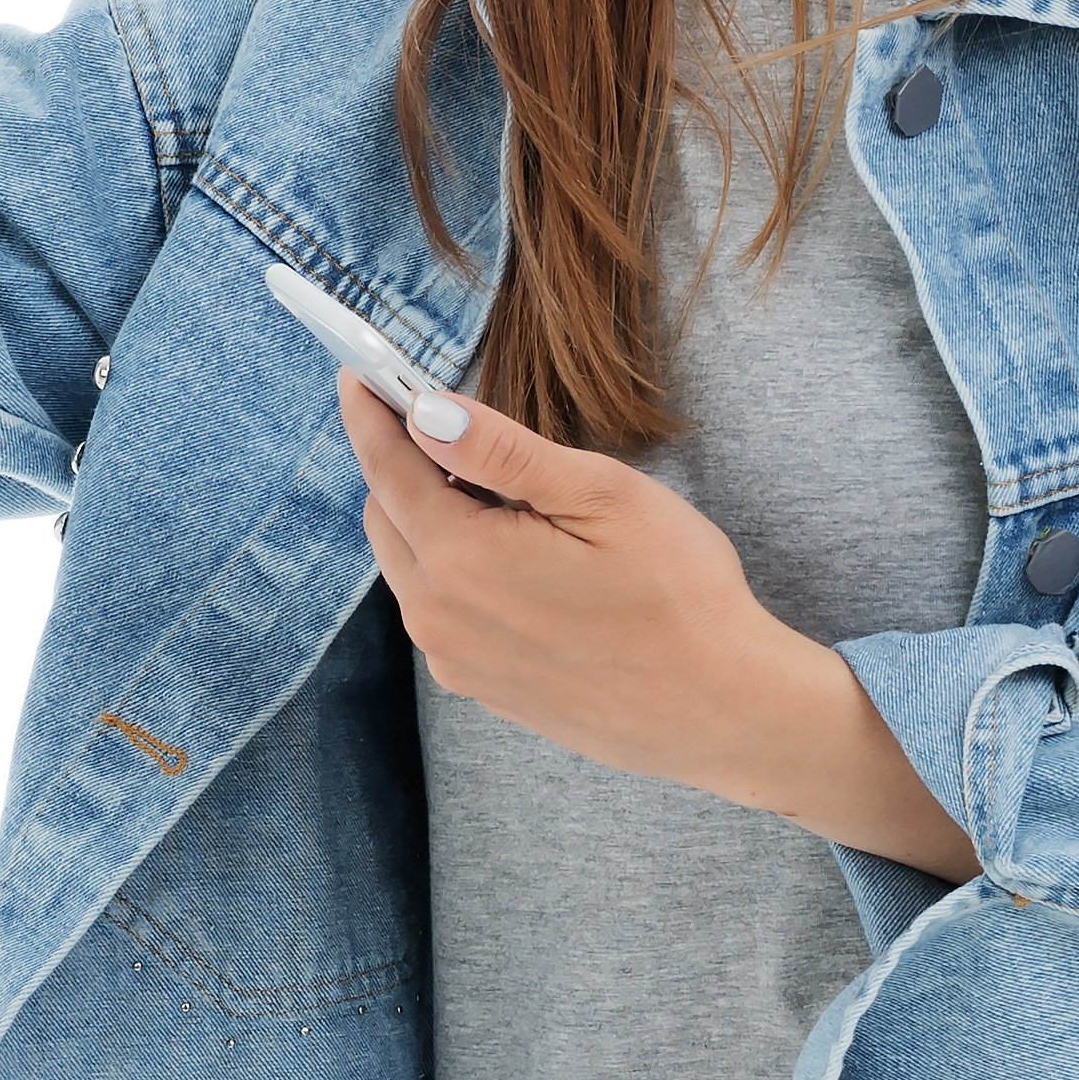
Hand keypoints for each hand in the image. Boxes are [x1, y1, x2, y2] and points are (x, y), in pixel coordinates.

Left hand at [339, 378, 979, 872]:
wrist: (721, 710)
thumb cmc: (680, 595)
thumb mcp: (602, 497)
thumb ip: (502, 452)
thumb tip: (426, 411)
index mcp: (462, 558)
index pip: (386, 466)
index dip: (369, 410)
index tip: (356, 369)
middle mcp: (438, 616)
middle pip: (385, 516)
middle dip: (398, 461)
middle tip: (438, 419)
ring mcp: (455, 659)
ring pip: (407, 565)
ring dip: (426, 517)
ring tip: (491, 489)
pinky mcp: (478, 686)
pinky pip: (437, 609)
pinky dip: (450, 568)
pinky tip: (512, 556)